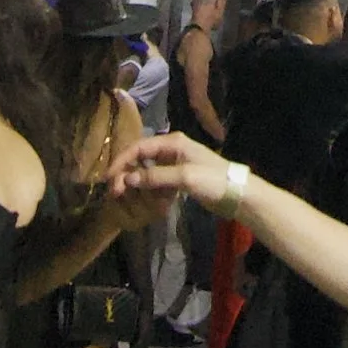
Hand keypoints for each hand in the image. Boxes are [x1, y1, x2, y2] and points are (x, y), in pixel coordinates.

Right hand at [111, 131, 236, 215]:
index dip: (121, 161)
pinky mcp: (180, 179)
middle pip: (141, 159)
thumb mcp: (184, 177)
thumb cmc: (213, 180)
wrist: (238, 194)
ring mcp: (176, 165)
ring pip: (148, 172)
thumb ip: (155, 177)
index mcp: (173, 143)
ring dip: (140, 185)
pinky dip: (153, 192)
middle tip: (116, 193)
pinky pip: (159, 183)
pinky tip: (154, 204)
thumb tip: (128, 179)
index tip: (108, 178)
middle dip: (127, 174)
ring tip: (132, 199)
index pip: (139, 147)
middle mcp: (172, 150)